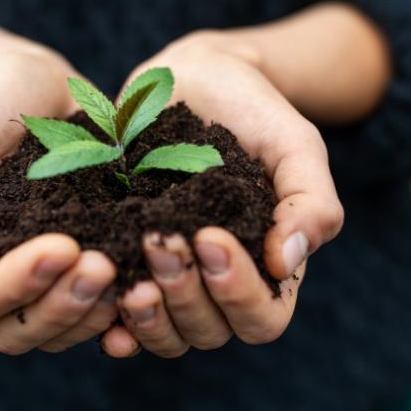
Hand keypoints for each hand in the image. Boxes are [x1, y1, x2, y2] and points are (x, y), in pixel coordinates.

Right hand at [0, 49, 117, 353]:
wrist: (44, 85)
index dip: (13, 286)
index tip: (61, 247)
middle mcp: (3, 275)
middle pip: (18, 331)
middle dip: (61, 306)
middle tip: (102, 266)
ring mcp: (49, 276)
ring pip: (63, 329)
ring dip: (94, 312)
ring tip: (130, 272)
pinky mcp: (90, 263)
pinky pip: (103, 309)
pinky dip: (125, 310)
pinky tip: (150, 284)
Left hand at [101, 28, 343, 357]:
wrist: (197, 77)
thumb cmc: (253, 111)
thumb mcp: (294, 145)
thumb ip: (310, 202)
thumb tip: (288, 262)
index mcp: (266, 265)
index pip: (261, 317)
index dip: (237, 292)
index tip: (210, 237)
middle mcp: (218, 282)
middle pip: (208, 330)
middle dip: (184, 293)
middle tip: (159, 239)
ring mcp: (171, 275)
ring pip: (165, 333)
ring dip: (147, 314)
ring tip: (125, 275)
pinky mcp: (128, 259)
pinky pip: (120, 314)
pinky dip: (111, 321)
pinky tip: (100, 300)